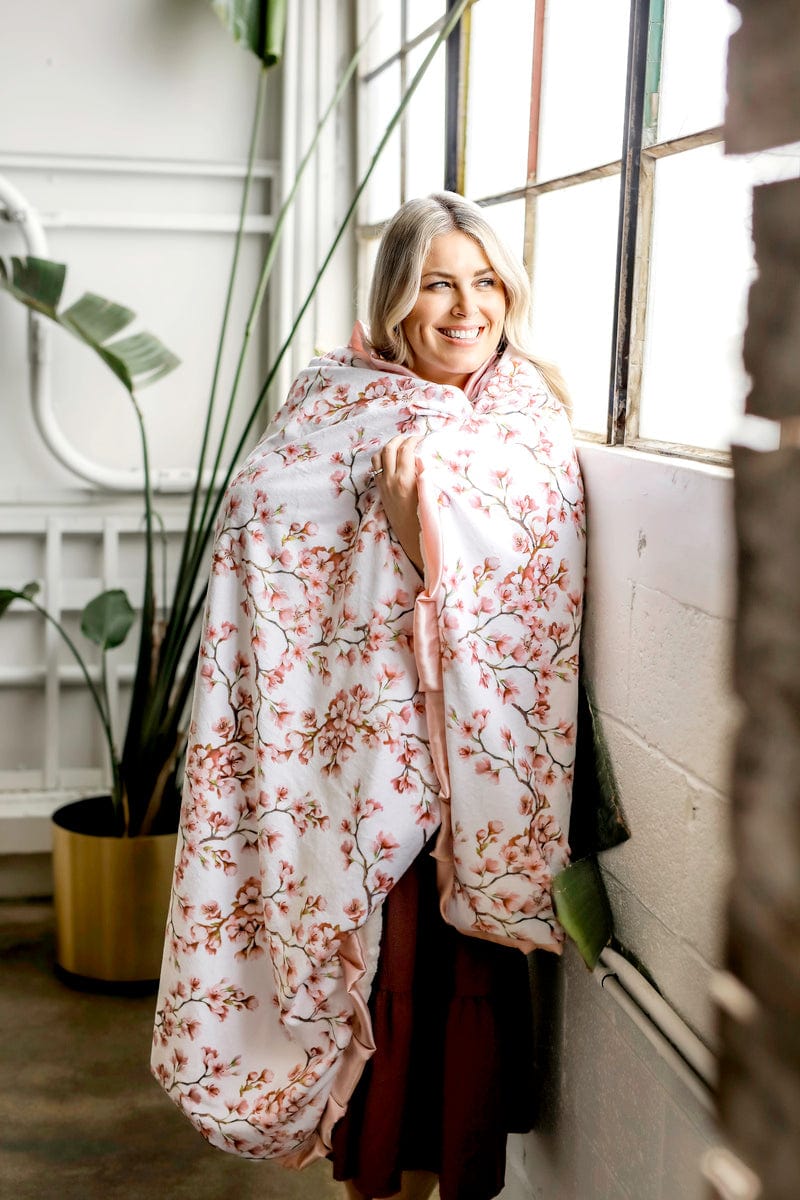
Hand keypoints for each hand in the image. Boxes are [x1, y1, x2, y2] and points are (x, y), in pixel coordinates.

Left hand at [372, 435, 423, 572]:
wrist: (413, 537)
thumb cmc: (426, 518)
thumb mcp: (430, 494)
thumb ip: (424, 473)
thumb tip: (420, 457)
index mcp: (405, 480)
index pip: (406, 450)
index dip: (413, 440)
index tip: (421, 437)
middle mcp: (391, 480)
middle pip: (389, 449)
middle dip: (400, 439)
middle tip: (410, 438)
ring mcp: (383, 485)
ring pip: (379, 457)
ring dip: (388, 447)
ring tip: (400, 445)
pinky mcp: (380, 491)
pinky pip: (376, 468)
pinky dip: (382, 459)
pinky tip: (391, 460)